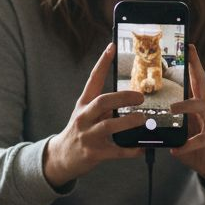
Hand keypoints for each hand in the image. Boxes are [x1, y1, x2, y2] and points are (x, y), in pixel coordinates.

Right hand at [44, 43, 146, 188]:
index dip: (102, 63)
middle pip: (103, 102)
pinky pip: (117, 151)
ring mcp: (88, 136)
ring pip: (109, 125)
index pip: (93, 79)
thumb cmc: (79, 132)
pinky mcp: (95, 153)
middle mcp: (84, 117)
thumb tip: (129, 98)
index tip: (112, 47)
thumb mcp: (86, 115)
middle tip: (140, 96)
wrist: (61, 157)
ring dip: (129, 122)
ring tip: (142, 119)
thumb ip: (103, 106)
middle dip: (123, 97)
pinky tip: (142, 147)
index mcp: (83, 104)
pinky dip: (131, 149)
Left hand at [170, 45, 204, 191]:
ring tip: (172, 110)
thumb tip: (143, 115)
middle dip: (195, 72)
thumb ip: (169, 123)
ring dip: (187, 107)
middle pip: (203, 87)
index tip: (189, 45)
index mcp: (198, 108)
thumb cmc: (195, 148)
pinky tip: (179, 150)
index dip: (194, 63)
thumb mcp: (181, 133)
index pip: (197, 81)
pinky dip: (190, 144)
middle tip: (183, 61)